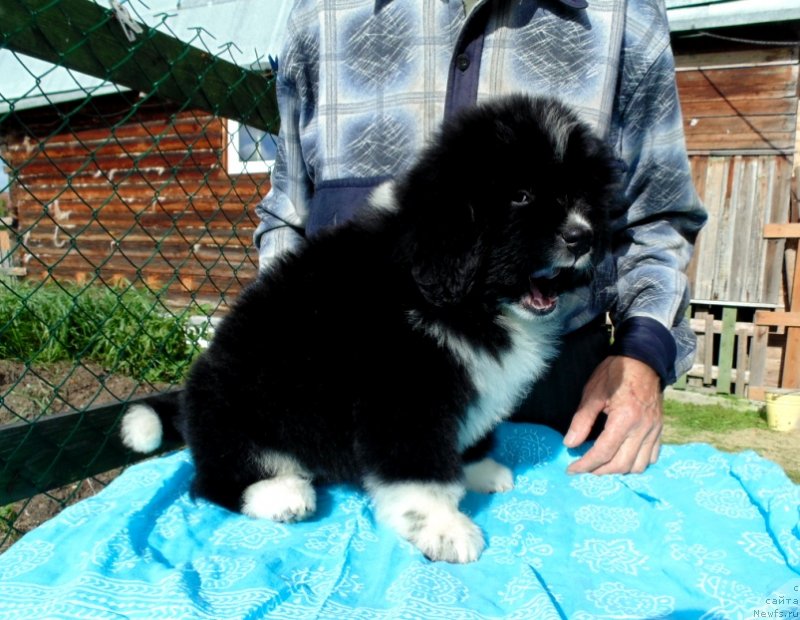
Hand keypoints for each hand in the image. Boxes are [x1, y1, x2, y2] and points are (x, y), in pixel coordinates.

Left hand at [563, 355, 662, 474]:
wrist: (643, 360)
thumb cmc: (615, 373)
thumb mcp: (593, 393)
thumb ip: (582, 420)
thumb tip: (569, 444)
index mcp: (625, 418)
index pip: (603, 452)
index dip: (585, 464)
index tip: (571, 469)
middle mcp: (643, 428)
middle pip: (621, 464)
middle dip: (599, 471)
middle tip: (584, 467)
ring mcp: (654, 430)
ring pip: (638, 466)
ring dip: (618, 470)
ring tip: (601, 465)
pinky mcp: (659, 430)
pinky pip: (651, 457)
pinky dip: (636, 463)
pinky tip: (622, 456)